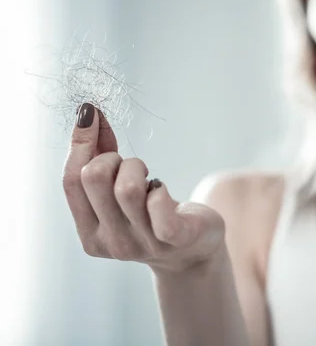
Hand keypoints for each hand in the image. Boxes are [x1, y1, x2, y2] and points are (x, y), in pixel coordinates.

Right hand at [62, 103, 224, 272]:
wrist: (195, 250)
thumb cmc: (154, 213)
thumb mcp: (121, 189)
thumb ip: (101, 155)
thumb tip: (87, 114)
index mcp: (90, 235)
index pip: (70, 182)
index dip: (79, 143)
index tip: (91, 116)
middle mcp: (112, 243)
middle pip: (94, 177)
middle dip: (113, 157)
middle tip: (133, 167)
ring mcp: (143, 244)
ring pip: (126, 187)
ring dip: (138, 168)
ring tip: (150, 178)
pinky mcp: (174, 237)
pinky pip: (157, 204)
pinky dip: (160, 188)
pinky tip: (163, 191)